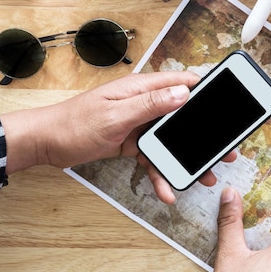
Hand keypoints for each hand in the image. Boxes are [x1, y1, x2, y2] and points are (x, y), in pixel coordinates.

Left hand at [1, 72, 236, 202]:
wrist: (45, 144)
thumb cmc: (74, 124)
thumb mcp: (115, 115)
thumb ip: (149, 104)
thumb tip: (182, 93)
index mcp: (141, 89)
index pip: (180, 82)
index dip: (204, 90)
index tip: (224, 102)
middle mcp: (143, 103)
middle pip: (181, 116)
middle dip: (202, 133)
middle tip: (224, 149)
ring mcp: (138, 123)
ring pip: (170, 139)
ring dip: (186, 157)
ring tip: (205, 174)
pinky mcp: (132, 141)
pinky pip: (153, 156)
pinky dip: (160, 172)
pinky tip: (167, 189)